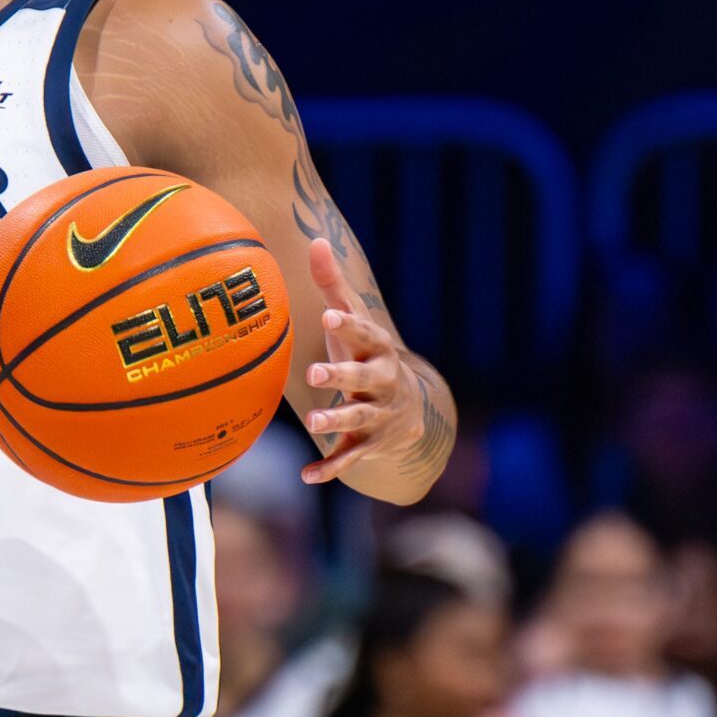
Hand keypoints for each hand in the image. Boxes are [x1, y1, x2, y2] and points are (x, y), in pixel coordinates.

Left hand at [296, 237, 417, 485]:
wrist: (410, 410)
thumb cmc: (367, 356)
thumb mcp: (355, 324)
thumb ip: (334, 286)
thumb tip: (317, 240)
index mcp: (378, 349)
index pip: (365, 335)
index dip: (348, 326)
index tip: (328, 317)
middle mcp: (382, 382)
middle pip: (363, 379)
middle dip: (341, 377)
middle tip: (314, 375)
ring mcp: (378, 415)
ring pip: (358, 419)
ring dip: (336, 420)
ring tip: (312, 423)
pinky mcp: (369, 444)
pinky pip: (349, 458)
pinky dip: (330, 468)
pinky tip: (306, 476)